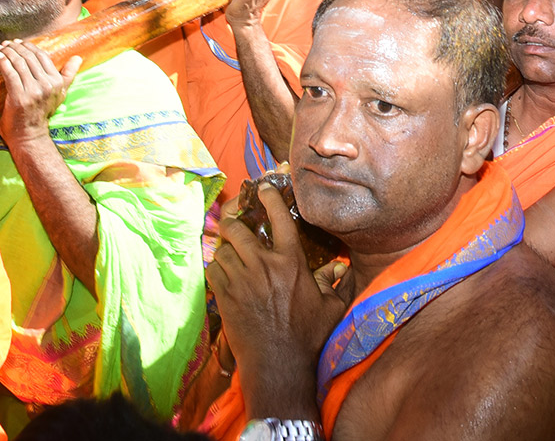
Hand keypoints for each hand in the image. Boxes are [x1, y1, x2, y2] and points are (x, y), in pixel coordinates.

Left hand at [0, 40, 81, 147]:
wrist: (29, 135)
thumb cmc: (41, 113)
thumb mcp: (59, 94)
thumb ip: (68, 75)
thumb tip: (78, 58)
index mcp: (57, 82)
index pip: (42, 56)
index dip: (29, 47)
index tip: (17, 43)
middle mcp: (48, 85)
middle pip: (30, 58)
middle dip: (16, 47)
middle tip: (5, 43)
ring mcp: (34, 91)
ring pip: (19, 64)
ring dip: (7, 53)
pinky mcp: (19, 97)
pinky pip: (10, 74)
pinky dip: (2, 63)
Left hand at [207, 183, 346, 419]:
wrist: (278, 366)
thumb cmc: (308, 337)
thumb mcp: (330, 308)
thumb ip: (335, 282)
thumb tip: (342, 266)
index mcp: (292, 262)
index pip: (278, 218)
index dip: (269, 197)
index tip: (262, 187)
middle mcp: (264, 266)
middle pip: (238, 229)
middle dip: (234, 219)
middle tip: (236, 218)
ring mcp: (241, 281)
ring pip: (222, 249)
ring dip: (225, 247)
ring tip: (230, 248)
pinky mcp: (225, 298)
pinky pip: (212, 270)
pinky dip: (216, 267)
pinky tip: (223, 271)